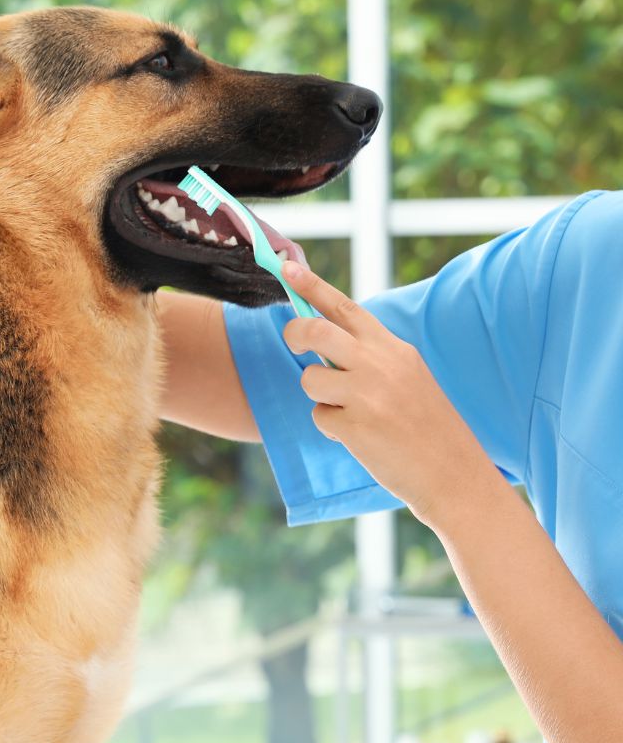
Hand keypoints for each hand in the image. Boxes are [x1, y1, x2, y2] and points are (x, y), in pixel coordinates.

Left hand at [279, 261, 496, 525]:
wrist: (456, 475)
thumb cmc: (427, 426)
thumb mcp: (408, 376)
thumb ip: (371, 355)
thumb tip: (322, 338)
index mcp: (393, 348)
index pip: (344, 307)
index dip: (312, 285)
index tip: (286, 266)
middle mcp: (380, 364)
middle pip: (315, 331)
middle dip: (294, 334)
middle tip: (294, 344)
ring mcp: (368, 394)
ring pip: (310, 379)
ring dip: (320, 396)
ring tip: (351, 412)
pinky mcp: (356, 426)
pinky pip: (320, 416)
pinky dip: (332, 428)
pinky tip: (361, 437)